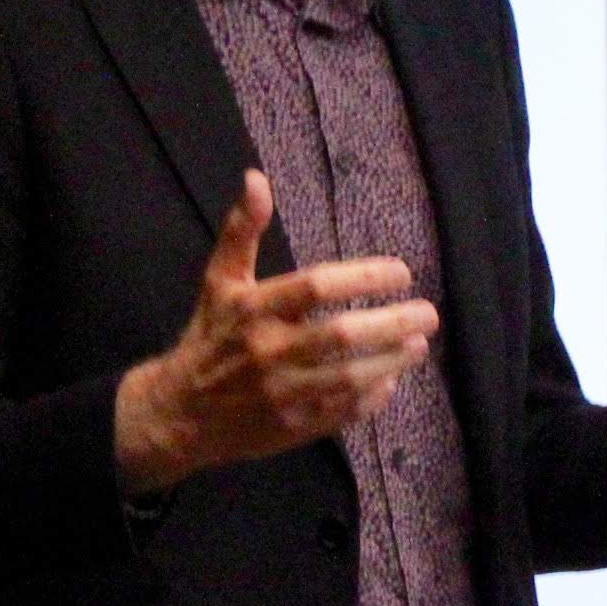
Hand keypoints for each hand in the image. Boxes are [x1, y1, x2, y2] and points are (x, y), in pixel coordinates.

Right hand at [114, 170, 439, 492]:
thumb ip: (242, 231)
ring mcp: (281, 394)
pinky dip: (371, 399)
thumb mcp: (220, 281)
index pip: (316, 286)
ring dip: (391, 361)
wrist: (177, 414)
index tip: (401, 272)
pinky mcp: (290, 427)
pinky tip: (391, 381)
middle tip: (428, 313)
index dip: (363, 277)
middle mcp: (267, 351)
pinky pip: (341, 413)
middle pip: (340, 335)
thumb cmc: (210, 337)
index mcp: (253, 309)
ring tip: (418, 345)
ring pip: (348, 378)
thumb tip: (255, 178)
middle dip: (391, 323)